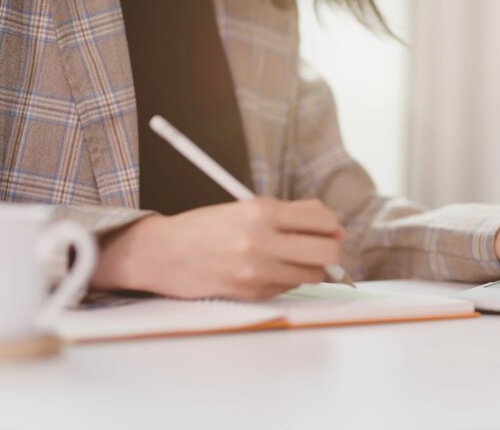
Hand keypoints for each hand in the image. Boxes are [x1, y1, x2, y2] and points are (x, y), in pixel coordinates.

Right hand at [92, 198, 343, 299]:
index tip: (328, 228)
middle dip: (330, 249)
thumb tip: (335, 228)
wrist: (164, 253)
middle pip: (328, 252)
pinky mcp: (253, 292)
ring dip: (310, 266)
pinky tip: (269, 269)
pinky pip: (291, 287)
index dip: (332, 226)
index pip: (324, 221)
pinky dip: (288, 278)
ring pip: (314, 274)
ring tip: (290, 257)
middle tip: (321, 246)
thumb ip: (294, 214)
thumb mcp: (248, 207)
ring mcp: (257, 271)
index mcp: (261, 212)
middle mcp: (261, 241)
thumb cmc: (209, 227)